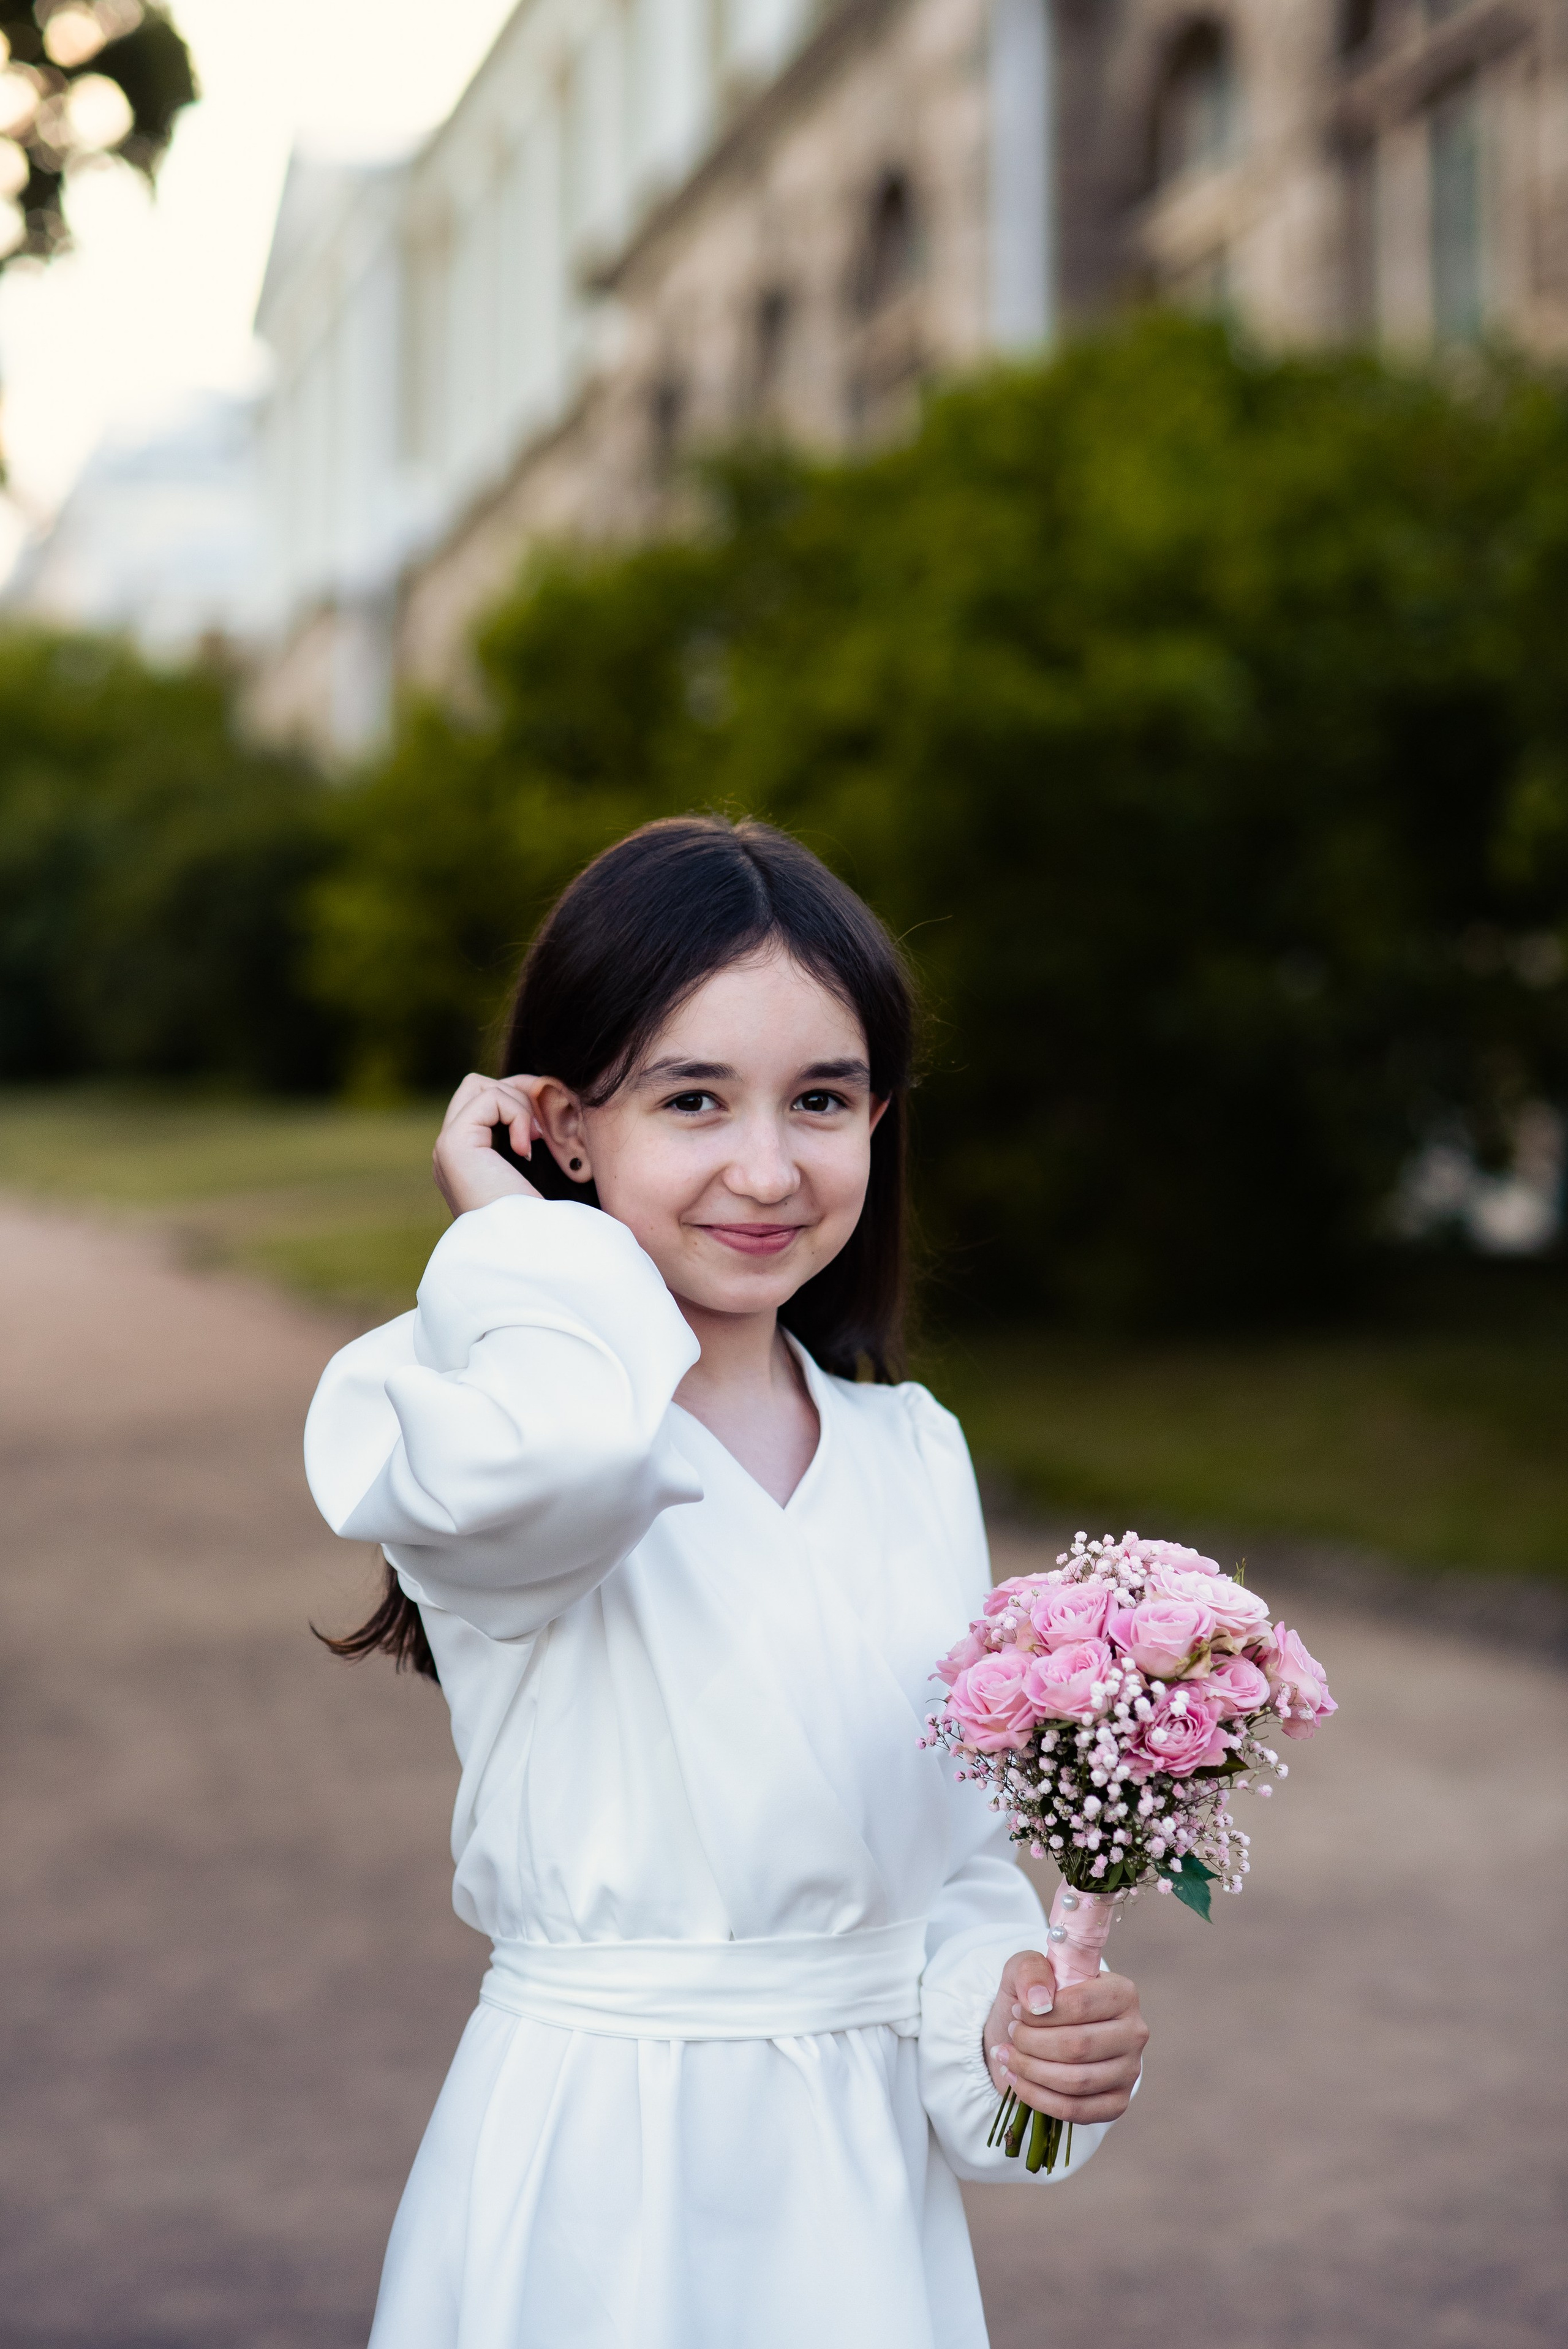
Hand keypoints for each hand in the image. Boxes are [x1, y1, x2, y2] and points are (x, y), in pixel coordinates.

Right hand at [432, 1072, 546, 1216]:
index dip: (518, 1101)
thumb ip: (532, 1138)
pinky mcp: (452, 1145)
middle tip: (543, 1126)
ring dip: (518, 1103)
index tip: (546, 1131)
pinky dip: (516, 1114)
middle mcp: (450, 1153)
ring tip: (535, 1140)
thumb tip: (546, 1094)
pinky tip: (525, 1149)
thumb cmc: (544, 1223)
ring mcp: (445, 1148)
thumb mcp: (543, 1173)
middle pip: (474, 1088)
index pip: (482, 1104)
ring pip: (478, 1087)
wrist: (528, 1252)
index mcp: (467, 1161)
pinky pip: (487, 1098)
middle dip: (516, 1091)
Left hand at [983, 1951, 1146, 2123]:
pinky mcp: (1117, 2103)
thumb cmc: (1039, 1998)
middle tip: (1010, 2035)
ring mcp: (1129, 2071)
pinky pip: (1076, 2110)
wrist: (1040, 2034)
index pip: (1080, 2005)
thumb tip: (1039, 2001)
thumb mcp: (1028, 1969)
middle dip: (1031, 2043)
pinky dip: (1038, 2098)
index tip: (1016, 2011)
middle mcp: (1134, 2032)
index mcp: (1122, 1993)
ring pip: (1076, 2081)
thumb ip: (1031, 1970)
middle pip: (1077, 2046)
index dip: (1040, 2013)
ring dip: (1031, 2071)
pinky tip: (1016, 2081)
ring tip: (1007, 2056)